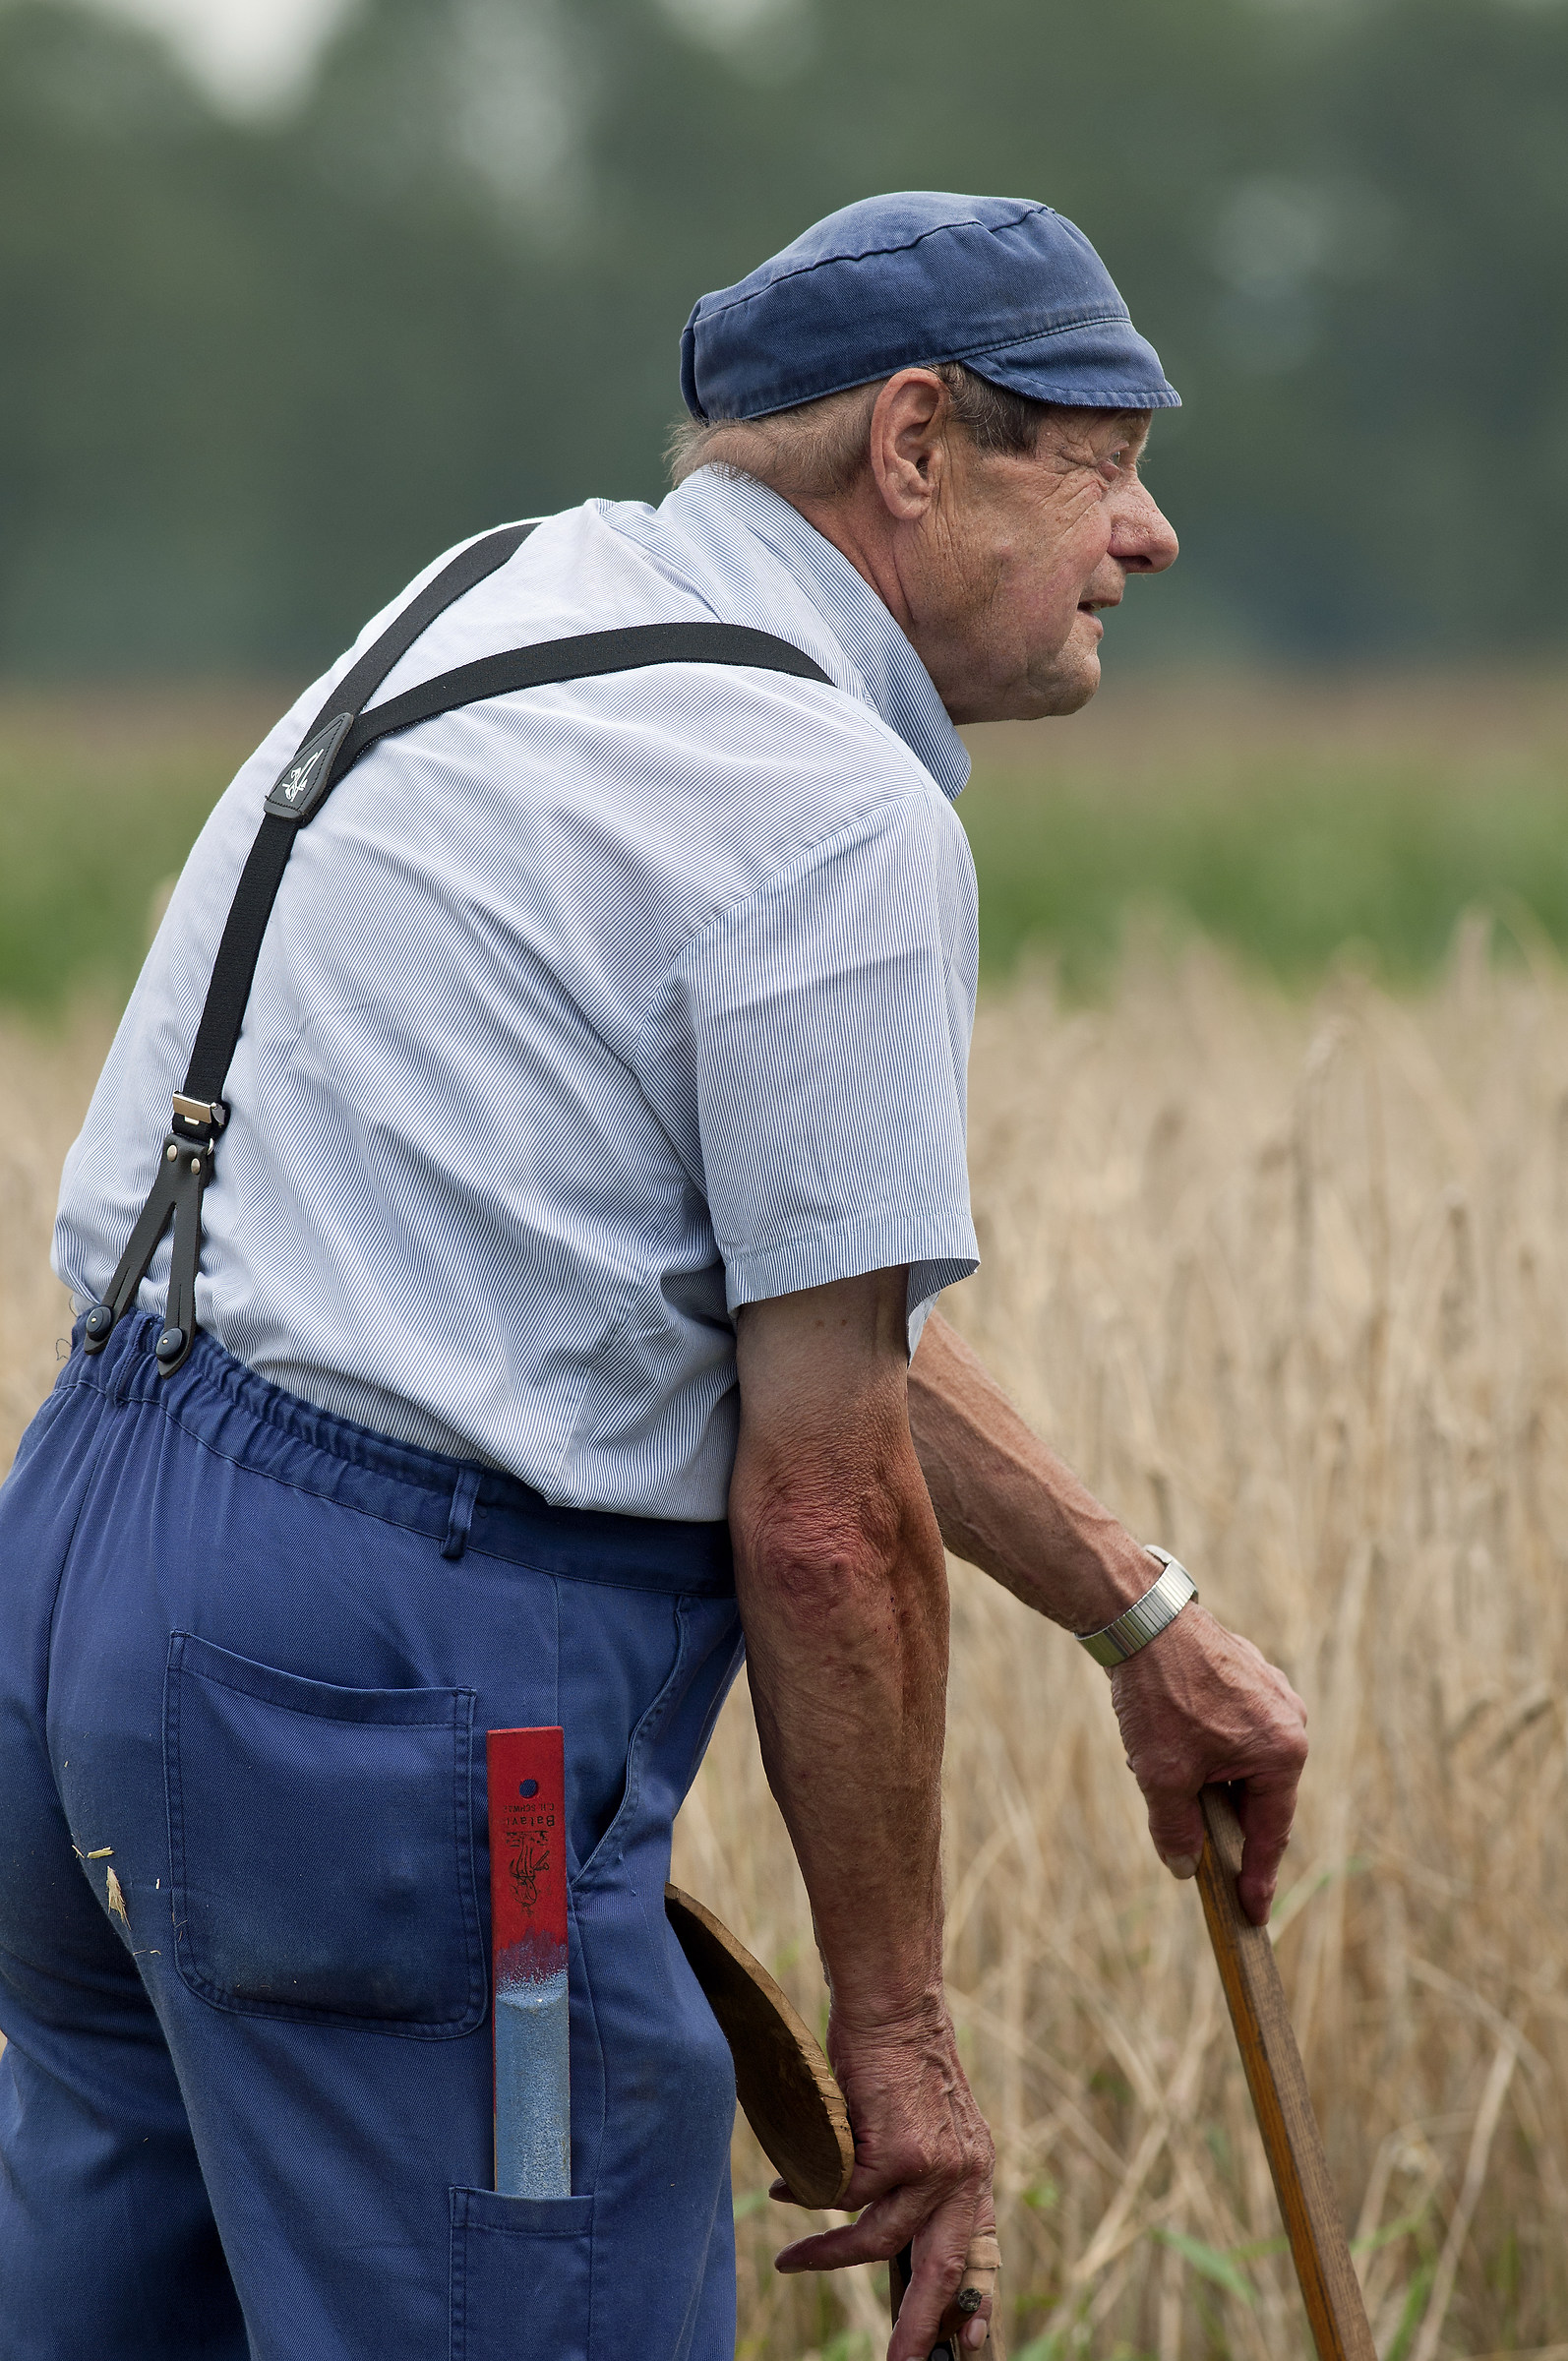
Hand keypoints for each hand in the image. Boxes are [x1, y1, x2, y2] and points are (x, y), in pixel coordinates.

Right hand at [773, 1998, 996, 2359]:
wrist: (891, 2002)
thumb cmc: (896, 2054)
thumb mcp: (927, 2118)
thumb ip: (920, 2170)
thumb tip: (883, 2222)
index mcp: (974, 2168)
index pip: (978, 2248)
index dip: (970, 2299)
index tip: (966, 2340)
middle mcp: (964, 2173)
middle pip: (939, 2269)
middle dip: (916, 2324)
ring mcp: (933, 2166)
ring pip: (874, 2238)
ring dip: (826, 2255)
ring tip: (791, 2261)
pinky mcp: (896, 2152)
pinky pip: (842, 2197)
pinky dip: (808, 2195)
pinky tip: (785, 2187)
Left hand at [1111, 1602, 1306, 1925]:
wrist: (1141, 1617)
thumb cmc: (1159, 1695)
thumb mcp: (1162, 1776)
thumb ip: (1175, 1830)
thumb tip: (1183, 1869)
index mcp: (1283, 1752)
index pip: (1271, 1833)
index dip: (1257, 1878)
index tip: (1254, 1914)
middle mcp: (1290, 1722)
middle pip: (1258, 1796)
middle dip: (1222, 1819)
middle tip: (1197, 1852)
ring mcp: (1274, 1695)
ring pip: (1243, 1762)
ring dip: (1209, 1779)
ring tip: (1165, 1778)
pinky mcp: (1251, 1675)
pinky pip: (1235, 1729)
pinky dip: (1207, 1747)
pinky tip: (1169, 1742)